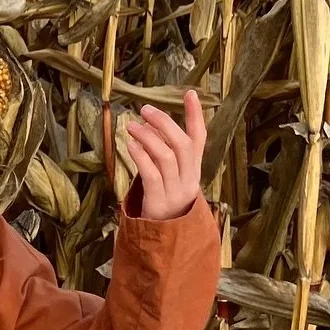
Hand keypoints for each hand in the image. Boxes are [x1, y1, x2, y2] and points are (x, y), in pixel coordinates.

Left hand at [124, 90, 205, 219]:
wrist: (166, 236)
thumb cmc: (165, 197)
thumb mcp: (171, 173)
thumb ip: (166, 150)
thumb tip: (153, 122)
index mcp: (194, 169)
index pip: (200, 138)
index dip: (196, 116)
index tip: (190, 93)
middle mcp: (189, 178)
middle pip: (182, 145)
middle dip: (164, 123)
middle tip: (145, 109)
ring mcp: (175, 191)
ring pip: (166, 157)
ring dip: (148, 137)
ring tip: (131, 125)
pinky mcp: (159, 202)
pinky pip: (151, 175)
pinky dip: (140, 157)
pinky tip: (130, 145)